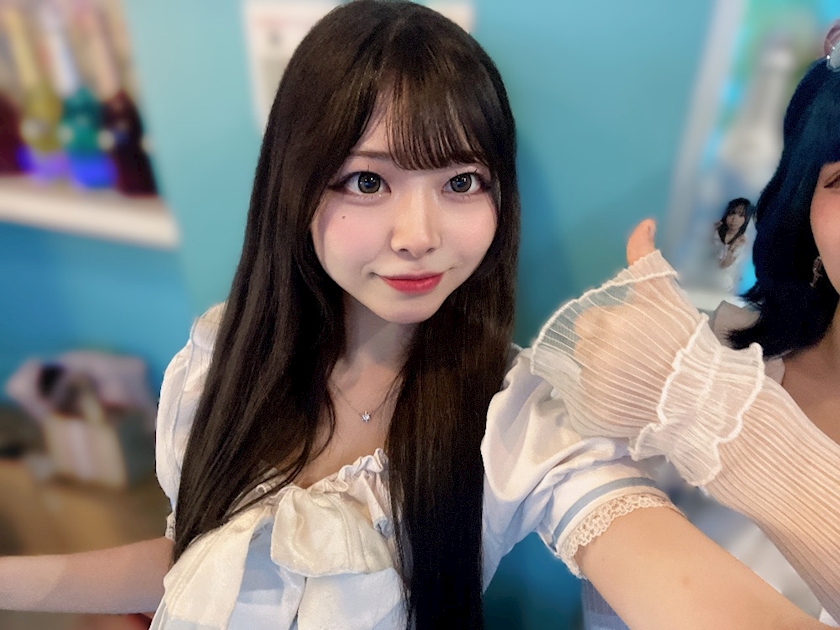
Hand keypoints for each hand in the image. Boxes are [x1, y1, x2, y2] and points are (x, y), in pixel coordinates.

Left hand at [533, 219, 704, 440]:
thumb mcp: (665, 293)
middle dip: (603, 347)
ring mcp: (592, 385)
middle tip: (636, 356)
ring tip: (636, 379)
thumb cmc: (685, 339)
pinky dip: (605, 399)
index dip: (610, 325)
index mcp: (604, 322)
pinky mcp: (595, 412)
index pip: (588, 321)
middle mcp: (592, 352)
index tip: (633, 334)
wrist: (704, 396)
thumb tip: (644, 222)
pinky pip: (588, 401)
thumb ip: (645, 258)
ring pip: (585, 372)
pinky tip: (631, 398)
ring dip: (603, 373)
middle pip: (583, 345)